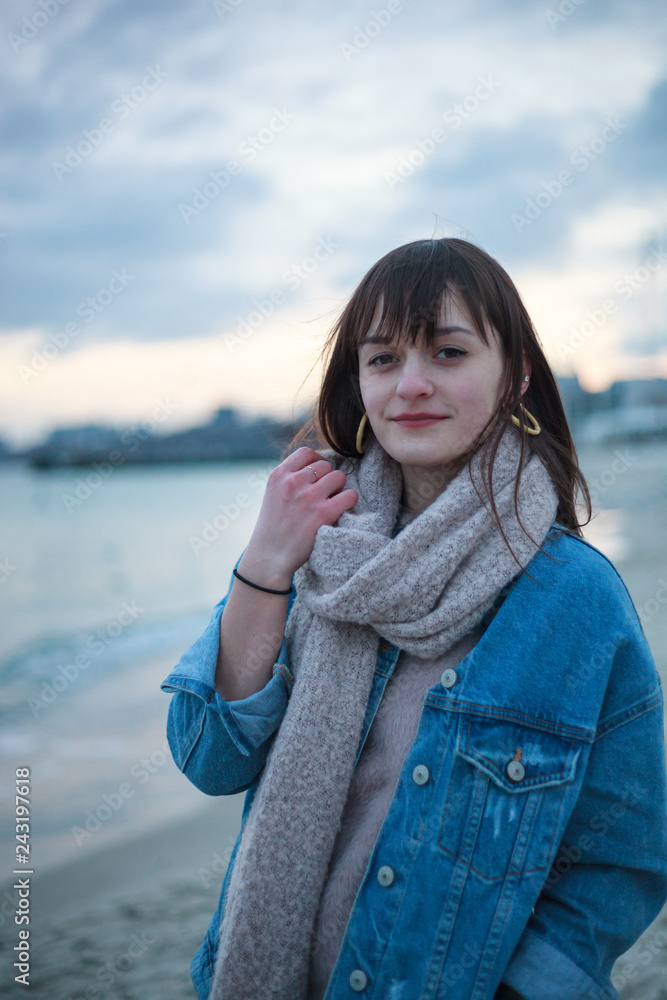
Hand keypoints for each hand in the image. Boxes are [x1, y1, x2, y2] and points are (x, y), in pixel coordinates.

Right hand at [244, 446, 358, 580]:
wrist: (269, 558)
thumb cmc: (273, 528)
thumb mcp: (272, 494)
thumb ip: (290, 478)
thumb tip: (319, 465)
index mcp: (278, 475)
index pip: (306, 452)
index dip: (316, 462)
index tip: (317, 476)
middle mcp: (293, 482)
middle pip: (325, 465)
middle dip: (327, 478)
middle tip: (324, 495)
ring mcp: (308, 497)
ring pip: (339, 477)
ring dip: (339, 489)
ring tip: (331, 502)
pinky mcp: (323, 513)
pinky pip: (350, 495)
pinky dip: (349, 501)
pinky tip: (341, 509)